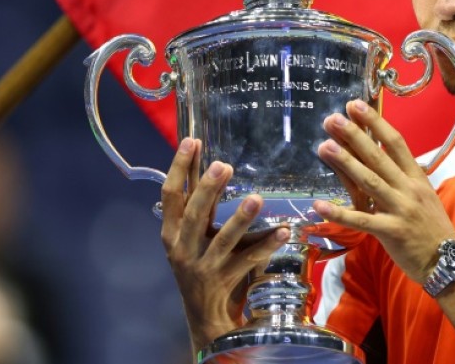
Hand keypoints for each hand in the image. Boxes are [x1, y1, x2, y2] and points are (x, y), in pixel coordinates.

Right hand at [160, 138, 289, 352]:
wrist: (203, 312)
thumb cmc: (200, 261)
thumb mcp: (193, 234)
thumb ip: (203, 203)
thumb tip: (211, 162)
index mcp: (171, 232)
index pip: (170, 195)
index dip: (178, 168)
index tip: (191, 141)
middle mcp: (182, 248)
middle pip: (194, 215)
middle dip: (208, 189)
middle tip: (224, 165)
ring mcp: (204, 266)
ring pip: (223, 240)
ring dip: (240, 218)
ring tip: (256, 198)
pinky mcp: (225, 280)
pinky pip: (249, 260)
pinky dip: (266, 244)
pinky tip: (283, 230)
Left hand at [313, 100, 454, 282]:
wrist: (447, 261)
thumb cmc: (433, 229)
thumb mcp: (425, 196)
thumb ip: (405, 177)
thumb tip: (383, 157)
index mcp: (417, 178)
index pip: (395, 143)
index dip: (375, 123)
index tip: (356, 106)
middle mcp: (409, 189)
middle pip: (378, 157)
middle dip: (354, 135)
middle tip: (332, 119)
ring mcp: (400, 210)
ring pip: (369, 181)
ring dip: (345, 163)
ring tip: (324, 146)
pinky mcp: (390, 232)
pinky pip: (361, 220)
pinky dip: (339, 212)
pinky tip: (319, 205)